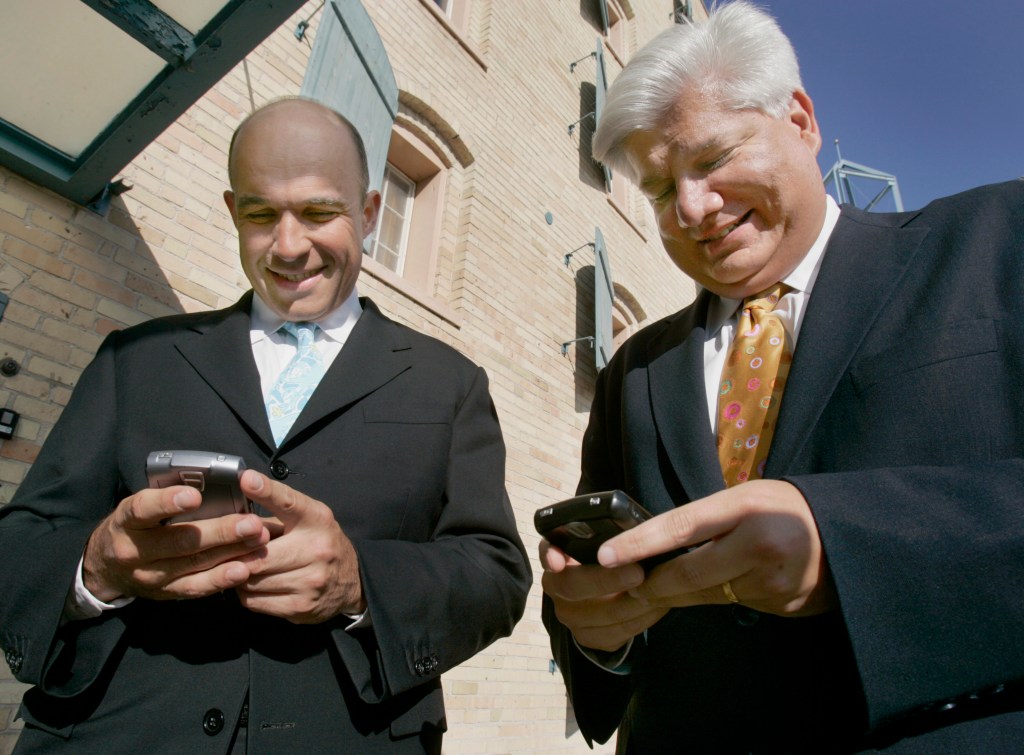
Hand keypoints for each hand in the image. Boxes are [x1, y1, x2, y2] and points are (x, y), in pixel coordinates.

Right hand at [83, 486, 271, 601]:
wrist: (106, 567)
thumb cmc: (135, 525)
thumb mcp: (139, 507)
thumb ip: (168, 496)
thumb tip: (212, 482)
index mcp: (126, 521)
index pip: (143, 509)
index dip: (167, 503)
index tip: (194, 496)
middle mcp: (134, 550)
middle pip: (180, 541)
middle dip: (220, 531)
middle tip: (251, 522)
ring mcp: (149, 576)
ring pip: (194, 564)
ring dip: (231, 552)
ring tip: (258, 540)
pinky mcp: (164, 593)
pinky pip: (196, 587)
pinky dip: (221, 578)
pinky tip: (244, 569)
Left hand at [234, 470, 363, 623]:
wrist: (352, 581)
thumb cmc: (319, 542)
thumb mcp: (308, 518)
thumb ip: (277, 508)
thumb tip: (241, 493)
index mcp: (317, 519)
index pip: (289, 501)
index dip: (266, 490)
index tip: (246, 479)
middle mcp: (317, 549)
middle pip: (258, 554)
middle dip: (238, 554)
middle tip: (227, 551)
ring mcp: (311, 581)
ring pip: (252, 579)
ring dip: (239, 573)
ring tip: (242, 567)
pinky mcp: (301, 607)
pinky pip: (254, 600)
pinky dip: (246, 592)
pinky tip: (253, 584)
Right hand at [540, 540, 666, 652]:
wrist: (605, 593)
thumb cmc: (607, 557)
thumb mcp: (602, 539)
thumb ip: (602, 533)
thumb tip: (622, 532)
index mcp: (556, 557)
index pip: (548, 553)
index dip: (551, 556)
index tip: (559, 562)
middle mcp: (556, 589)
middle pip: (574, 587)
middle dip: (608, 580)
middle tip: (639, 572)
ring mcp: (570, 617)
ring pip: (602, 614)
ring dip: (635, 602)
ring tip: (660, 588)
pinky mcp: (588, 638)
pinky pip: (617, 633)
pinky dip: (642, 620)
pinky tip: (658, 605)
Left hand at [597, 480, 836, 616]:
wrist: (852, 536)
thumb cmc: (788, 507)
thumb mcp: (748, 497)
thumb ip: (709, 519)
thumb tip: (658, 541)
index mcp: (747, 508)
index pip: (679, 526)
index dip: (638, 543)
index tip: (604, 555)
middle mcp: (758, 546)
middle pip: (687, 575)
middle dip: (653, 583)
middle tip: (629, 583)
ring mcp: (772, 582)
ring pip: (706, 595)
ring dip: (682, 592)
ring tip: (665, 583)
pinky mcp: (781, 607)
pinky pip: (733, 605)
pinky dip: (718, 596)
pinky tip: (724, 583)